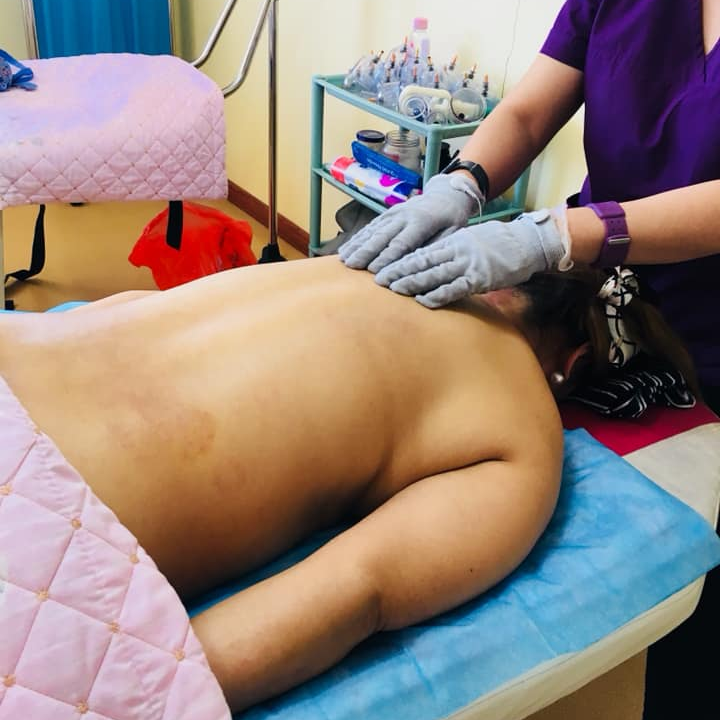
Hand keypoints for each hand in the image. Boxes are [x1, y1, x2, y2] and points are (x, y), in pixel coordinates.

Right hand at [338, 173, 483, 272]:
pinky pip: (370, 227)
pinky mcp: (388, 213)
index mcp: (422, 222)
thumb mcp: (453, 232)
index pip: (401, 243)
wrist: (447, 195)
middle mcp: (404, 216)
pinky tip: (346, 249)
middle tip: (351, 266)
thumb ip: (436, 247)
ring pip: (372, 230)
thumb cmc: (452, 219)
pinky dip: (357, 238)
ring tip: (343, 260)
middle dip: (365, 252)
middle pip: (381, 236)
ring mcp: (394, 213)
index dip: (386, 258)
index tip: (373, 272)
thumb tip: (418, 266)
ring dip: (356, 245)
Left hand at [374, 209, 568, 307]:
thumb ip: (451, 250)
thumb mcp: (471, 241)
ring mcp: (467, 264)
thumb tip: (431, 262)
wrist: (527, 244)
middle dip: (398, 271)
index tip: (382, 266)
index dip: (399, 260)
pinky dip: (437, 295)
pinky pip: (453, 289)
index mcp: (453, 241)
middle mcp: (456, 251)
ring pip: (433, 274)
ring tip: (393, 290)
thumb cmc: (499, 244)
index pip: (421, 251)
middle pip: (421, 261)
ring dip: (411, 283)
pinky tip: (422, 301)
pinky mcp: (479, 279)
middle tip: (377, 279)